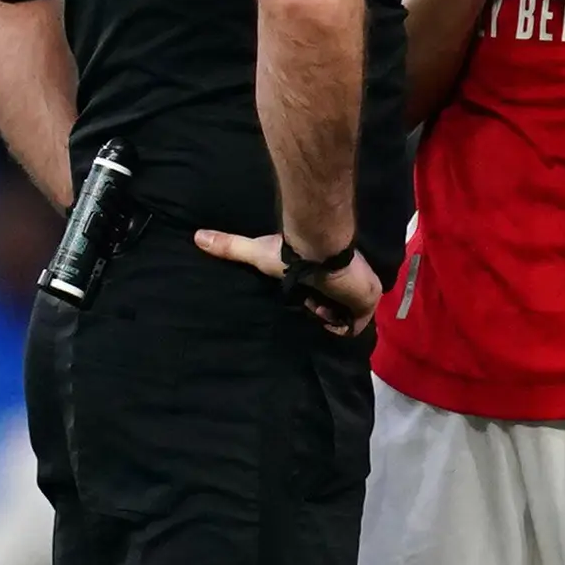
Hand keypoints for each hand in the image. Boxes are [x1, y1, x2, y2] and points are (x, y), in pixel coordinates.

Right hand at [194, 228, 383, 337]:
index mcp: (329, 275)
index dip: (312, 302)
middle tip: (310, 300)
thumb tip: (196, 236)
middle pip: (336, 309)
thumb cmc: (292, 254)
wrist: (320, 251)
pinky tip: (329, 313)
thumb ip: (229, 246)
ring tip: (319, 302)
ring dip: (326, 315)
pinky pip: (354, 328)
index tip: (303, 299)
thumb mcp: (256, 253)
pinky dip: (339, 326)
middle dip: (318, 309)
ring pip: (344, 318)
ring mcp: (361, 294)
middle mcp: (348, 284)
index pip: (324, 297)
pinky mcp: (368, 303)